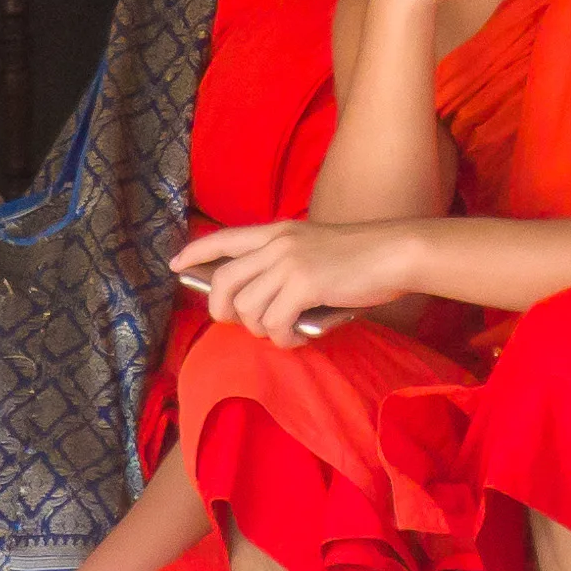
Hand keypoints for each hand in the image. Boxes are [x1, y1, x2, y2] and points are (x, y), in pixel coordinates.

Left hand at [174, 219, 422, 342]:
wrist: (394, 252)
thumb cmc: (360, 257)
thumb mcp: (313, 248)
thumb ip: (284, 266)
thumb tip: (259, 305)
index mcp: (276, 231)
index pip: (223, 239)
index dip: (196, 252)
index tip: (175, 265)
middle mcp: (276, 243)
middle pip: (224, 281)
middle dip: (222, 310)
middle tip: (237, 323)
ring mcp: (288, 263)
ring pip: (248, 308)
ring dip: (261, 330)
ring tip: (283, 332)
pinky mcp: (304, 284)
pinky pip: (274, 323)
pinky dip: (283, 339)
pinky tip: (298, 337)